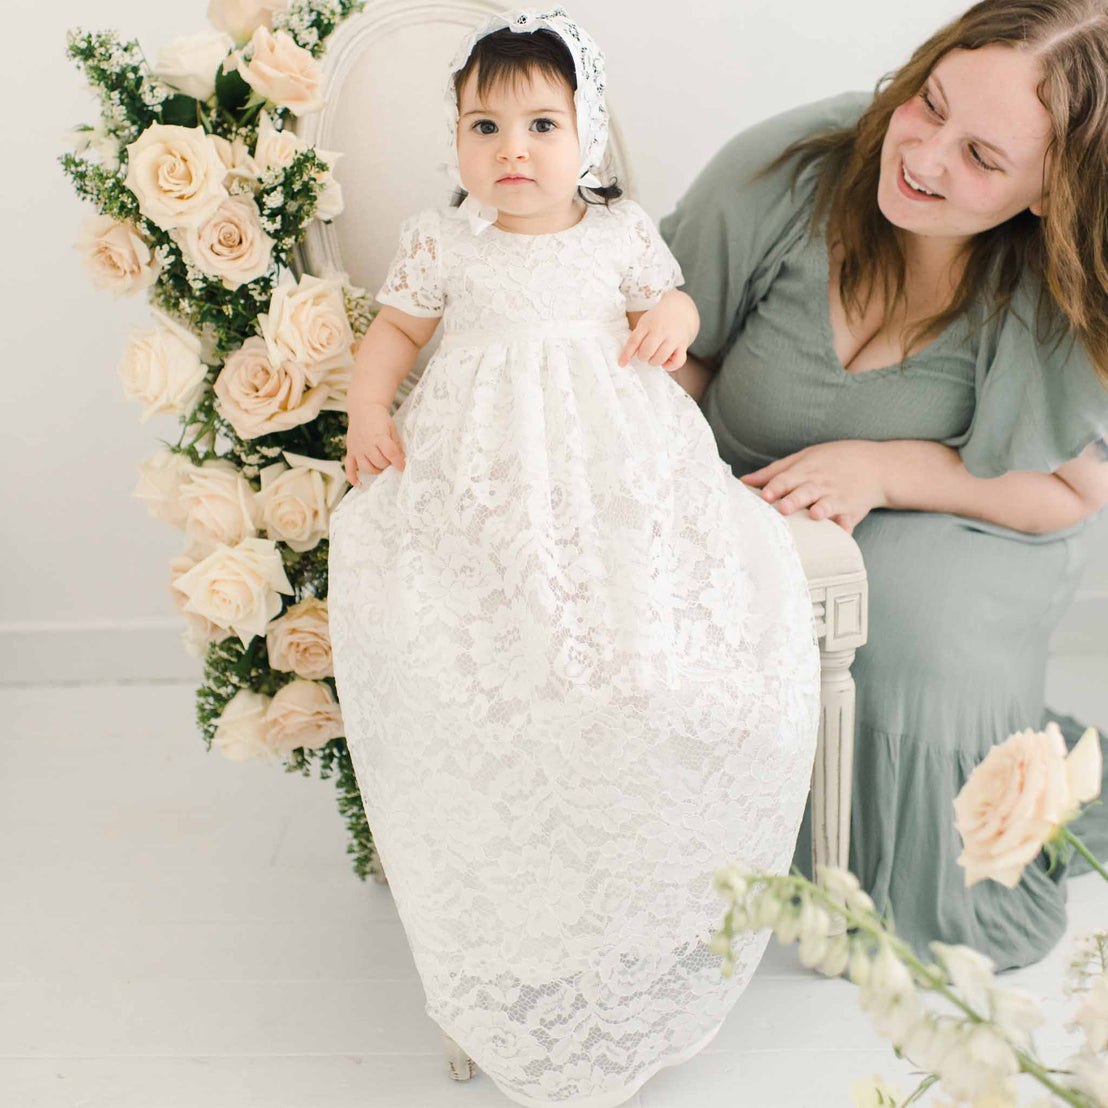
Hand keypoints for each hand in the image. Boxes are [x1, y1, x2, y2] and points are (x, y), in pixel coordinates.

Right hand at [342, 402, 405, 485]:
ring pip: (366, 468)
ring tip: (381, 465)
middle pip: (379, 463)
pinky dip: (352, 477)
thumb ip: (396, 445)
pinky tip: (358, 484)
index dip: (398, 462)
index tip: (403, 467)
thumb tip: (401, 460)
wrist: (363, 408)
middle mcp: (366, 444)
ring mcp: (357, 448)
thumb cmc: (380, 419)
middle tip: (391, 461)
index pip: (390, 453)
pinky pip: (349, 467)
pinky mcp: (350, 451)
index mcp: (379, 436)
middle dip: (387, 465)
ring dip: (376, 470)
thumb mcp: (392, 428)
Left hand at [618, 293, 696, 371]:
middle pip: (647, 351)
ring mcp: (673, 337)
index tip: (622, 363)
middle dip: (643, 357)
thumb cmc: (658, 320)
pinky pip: (677, 362)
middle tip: (646, 353)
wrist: (680, 310)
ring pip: (660, 358)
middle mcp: (661, 330)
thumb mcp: (645, 322)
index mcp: (648, 324)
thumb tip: (627, 358)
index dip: (626, 354)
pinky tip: (666, 360)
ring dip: (654, 361)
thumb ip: (637, 337)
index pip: (634, 340)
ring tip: (655, 355)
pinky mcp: (683, 345)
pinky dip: (670, 366)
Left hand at [740, 440, 887, 534]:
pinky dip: (846, 526)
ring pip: (828, 504)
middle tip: (784, 508)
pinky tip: (842, 533)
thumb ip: (774, 471)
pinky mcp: (852, 510)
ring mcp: (837, 497)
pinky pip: (849, 520)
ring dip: (822, 510)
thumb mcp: (803, 458)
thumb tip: (744, 481)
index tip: (764, 495)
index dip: (775, 486)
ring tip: (815, 515)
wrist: (875, 465)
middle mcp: (821, 484)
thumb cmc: (832, 461)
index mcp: (806, 470)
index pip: (787, 478)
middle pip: (805, 491)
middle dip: (795, 499)